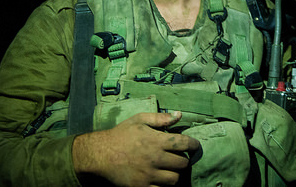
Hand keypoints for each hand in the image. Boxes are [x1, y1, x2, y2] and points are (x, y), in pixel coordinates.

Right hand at [72, 111, 199, 185]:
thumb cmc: (121, 135)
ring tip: (170, 169)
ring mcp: (148, 175)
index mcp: (156, 141)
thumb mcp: (139, 120)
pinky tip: (160, 178)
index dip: (194, 145)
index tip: (195, 146)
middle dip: (184, 160)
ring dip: (175, 174)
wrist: (100, 154)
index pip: (185, 144)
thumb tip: (179, 115)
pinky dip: (163, 185)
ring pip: (174, 179)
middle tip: (179, 158)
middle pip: (182, 164)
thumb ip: (160, 118)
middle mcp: (155, 158)